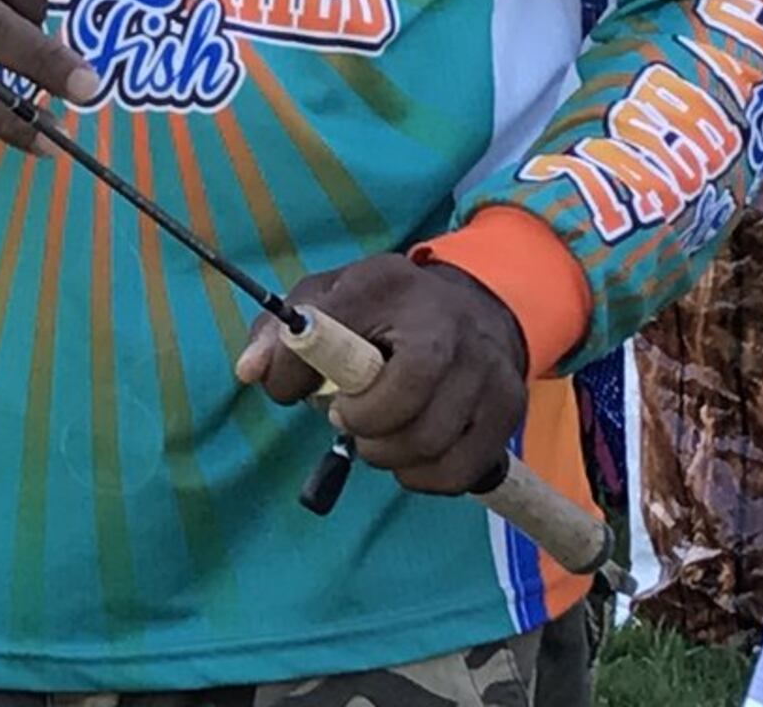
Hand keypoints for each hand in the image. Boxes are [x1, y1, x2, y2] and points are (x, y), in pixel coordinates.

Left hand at [231, 255, 528, 495]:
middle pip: (399, 403)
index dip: (296, 373)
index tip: (288, 390)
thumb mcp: (327, 300)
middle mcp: (445, 323)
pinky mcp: (510, 406)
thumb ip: (278, 332)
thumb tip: (252, 372)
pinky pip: (460, 470)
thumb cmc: (385, 312)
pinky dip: (424, 477)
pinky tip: (410, 455)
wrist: (475, 308)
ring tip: (376, 435)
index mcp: (387, 284)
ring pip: (429, 442)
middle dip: (360, 425)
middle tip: (346, 418)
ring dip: (388, 455)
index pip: (330, 335)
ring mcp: (485, 367)